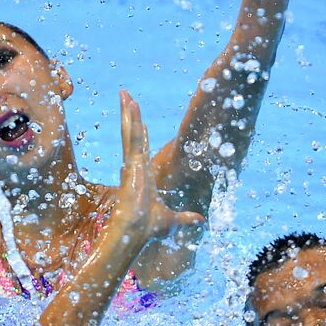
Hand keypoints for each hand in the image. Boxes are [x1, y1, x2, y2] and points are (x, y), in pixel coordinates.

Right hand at [111, 91, 204, 246]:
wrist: (137, 232)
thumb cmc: (149, 228)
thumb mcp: (173, 220)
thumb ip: (185, 217)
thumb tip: (200, 219)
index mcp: (143, 175)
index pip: (142, 148)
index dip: (139, 133)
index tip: (138, 122)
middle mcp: (136, 166)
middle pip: (132, 135)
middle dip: (129, 115)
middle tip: (124, 96)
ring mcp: (132, 163)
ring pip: (130, 132)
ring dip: (128, 112)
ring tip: (124, 93)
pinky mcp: (131, 164)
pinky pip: (131, 138)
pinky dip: (131, 121)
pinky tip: (130, 105)